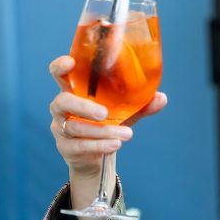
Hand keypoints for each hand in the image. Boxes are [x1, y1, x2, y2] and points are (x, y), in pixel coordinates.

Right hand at [47, 55, 166, 209]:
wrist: (96, 157)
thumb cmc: (105, 125)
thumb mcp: (123, 113)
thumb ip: (140, 105)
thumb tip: (161, 97)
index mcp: (73, 91)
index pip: (58, 74)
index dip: (60, 66)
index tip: (71, 62)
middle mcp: (62, 108)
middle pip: (63, 102)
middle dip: (83, 106)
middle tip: (104, 113)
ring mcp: (60, 128)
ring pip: (76, 128)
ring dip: (103, 131)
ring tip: (127, 134)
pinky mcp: (66, 148)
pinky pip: (80, 146)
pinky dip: (100, 145)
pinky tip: (115, 144)